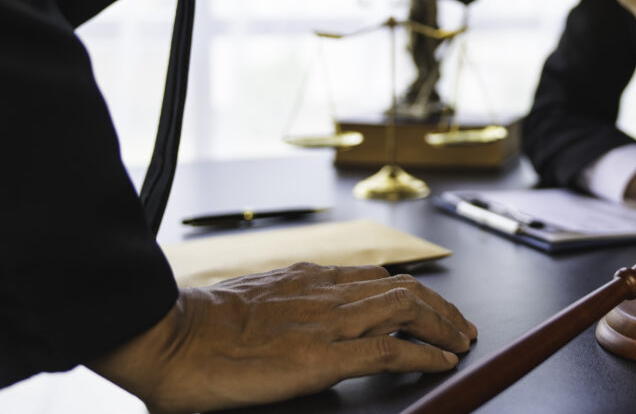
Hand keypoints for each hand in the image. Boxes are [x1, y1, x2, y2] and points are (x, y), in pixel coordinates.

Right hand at [88, 263, 476, 413]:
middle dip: (442, 307)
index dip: (414, 294)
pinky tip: (441, 361)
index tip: (431, 307)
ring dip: (443, 326)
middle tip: (462, 327)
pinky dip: (422, 354)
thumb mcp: (255, 304)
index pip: (379, 279)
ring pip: (406, 310)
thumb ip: (287, 309)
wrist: (170, 335)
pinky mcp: (322, 357)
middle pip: (405, 289)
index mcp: (310, 279)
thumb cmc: (199, 327)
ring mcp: (327, 322)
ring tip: (462, 342)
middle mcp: (326, 292)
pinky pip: (388, 351)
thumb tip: (303, 329)